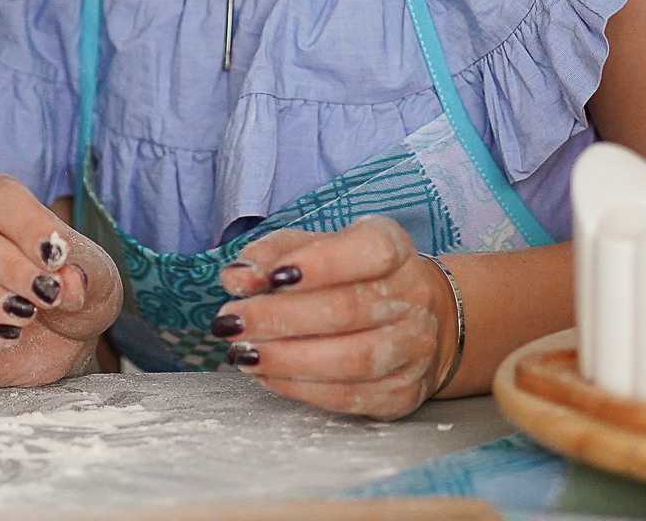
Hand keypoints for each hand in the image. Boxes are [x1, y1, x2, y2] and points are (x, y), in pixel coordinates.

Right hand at [0, 173, 122, 387]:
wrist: (66, 341)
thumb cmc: (72, 291)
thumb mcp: (97, 276)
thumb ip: (86, 273)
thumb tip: (67, 281)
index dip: (26, 225)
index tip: (57, 256)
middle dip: (8, 268)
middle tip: (47, 293)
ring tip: (24, 316)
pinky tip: (8, 338)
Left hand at [213, 216, 453, 420]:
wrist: (414, 319)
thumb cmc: (350, 277)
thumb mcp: (312, 248)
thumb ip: (272, 255)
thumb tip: (237, 277)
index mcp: (393, 247)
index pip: (370, 251)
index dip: (321, 264)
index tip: (273, 276)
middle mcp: (411, 296)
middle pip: (347, 310)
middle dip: (280, 318)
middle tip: (231, 322)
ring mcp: (412, 347)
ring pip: (350, 360)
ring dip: (286, 359)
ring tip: (243, 353)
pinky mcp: (402, 391)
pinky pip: (348, 396)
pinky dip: (299, 388)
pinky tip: (266, 376)